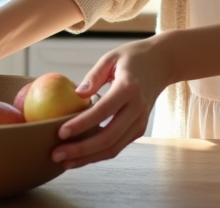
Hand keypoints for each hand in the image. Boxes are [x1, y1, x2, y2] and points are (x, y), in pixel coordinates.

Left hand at [50, 35, 173, 168]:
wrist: (162, 64)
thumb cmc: (133, 58)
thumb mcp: (111, 57)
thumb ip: (93, 76)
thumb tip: (76, 94)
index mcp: (129, 88)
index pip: (103, 111)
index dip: (82, 124)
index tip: (61, 132)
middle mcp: (137, 108)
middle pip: (108, 136)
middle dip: (81, 149)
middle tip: (57, 154)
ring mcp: (140, 121)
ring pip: (114, 147)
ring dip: (88, 158)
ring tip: (65, 162)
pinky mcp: (139, 129)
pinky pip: (118, 146)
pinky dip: (99, 154)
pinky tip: (81, 156)